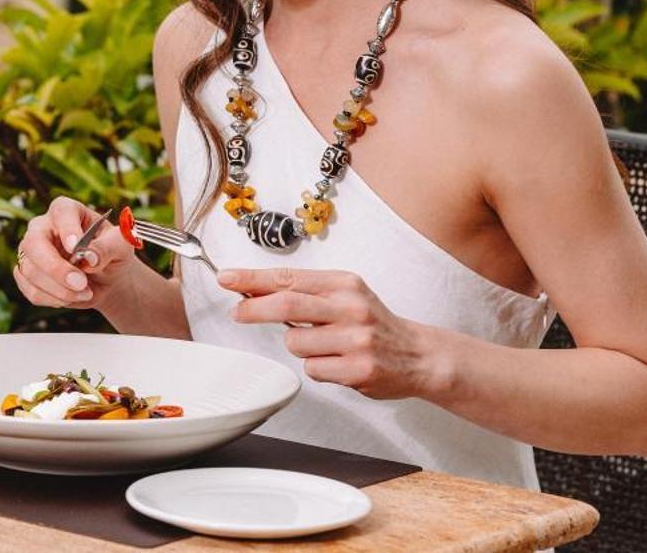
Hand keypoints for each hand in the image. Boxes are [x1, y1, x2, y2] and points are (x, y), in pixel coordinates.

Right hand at [12, 198, 141, 310]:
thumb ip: (108, 247)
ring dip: (60, 289)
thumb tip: (90, 257)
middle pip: (33, 243)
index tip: (76, 247)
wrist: (106, 277)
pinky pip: (32, 291)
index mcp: (66, 210)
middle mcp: (42, 227)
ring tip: (86, 292)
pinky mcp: (26, 275)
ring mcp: (30, 252)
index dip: (67, 228)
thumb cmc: (112, 253)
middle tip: (81, 283)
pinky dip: (55, 300)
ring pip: (31, 271)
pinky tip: (72, 297)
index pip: (61, 212)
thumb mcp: (121, 246)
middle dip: (56, 268)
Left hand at [220, 267, 444, 399]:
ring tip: (324, 346)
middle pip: (287, 304)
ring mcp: (356, 339)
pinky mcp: (358, 370)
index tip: (227, 278)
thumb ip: (306, 292)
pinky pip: (313, 369)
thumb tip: (255, 290)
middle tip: (237, 312)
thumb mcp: (346, 295)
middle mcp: (351, 308)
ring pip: (296, 343)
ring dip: (299, 347)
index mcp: (345, 284)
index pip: (289, 277)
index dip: (253, 278)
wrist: (419, 355)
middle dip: (254, 307)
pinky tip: (339, 364)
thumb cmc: (374, 324)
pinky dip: (318, 368)